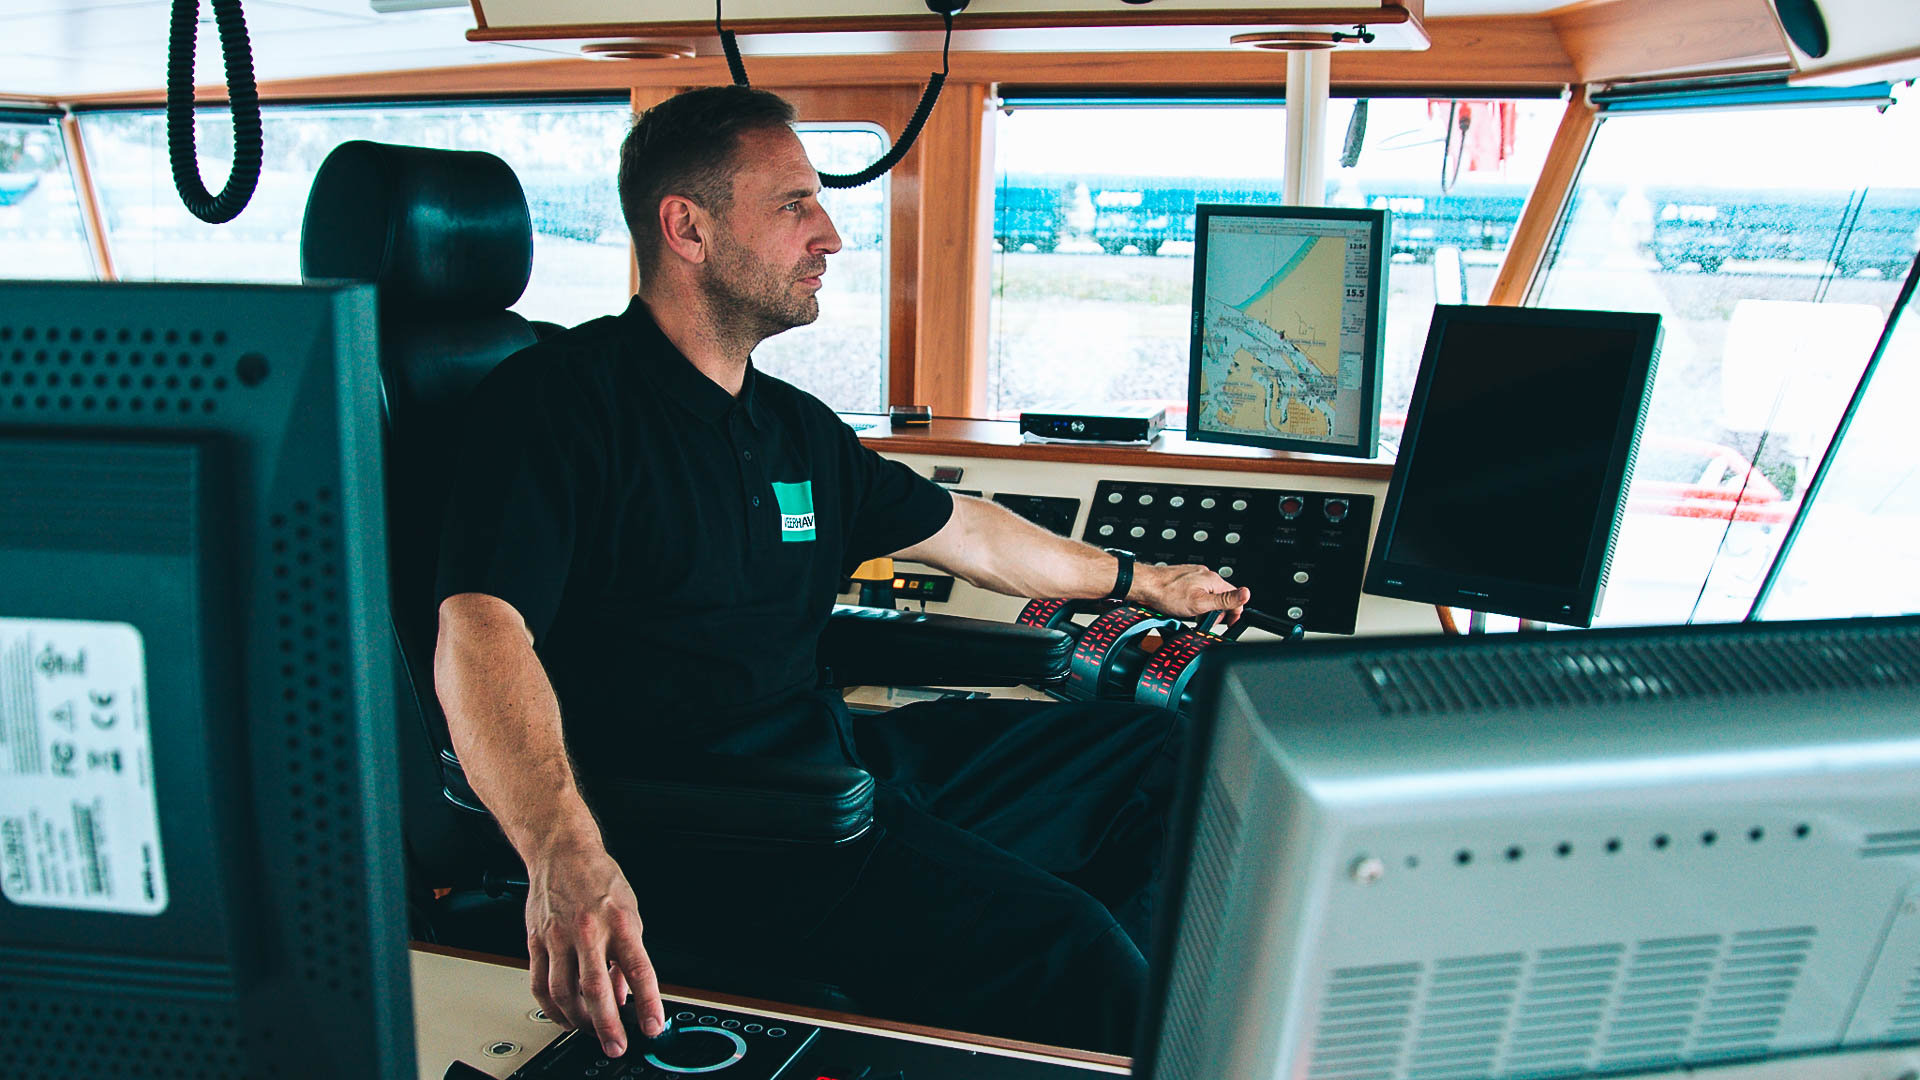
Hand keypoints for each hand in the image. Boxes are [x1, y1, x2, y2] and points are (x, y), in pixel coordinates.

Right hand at [525, 842, 664, 1057]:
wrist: (562, 851)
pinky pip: (540, 984)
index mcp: (621, 923)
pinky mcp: (536, 940)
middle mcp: (589, 931)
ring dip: (578, 1020)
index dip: (648, 1003)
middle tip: (616, 1045)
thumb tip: (626, 994)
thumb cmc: (599, 879)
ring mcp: (559, 937)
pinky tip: (562, 1015)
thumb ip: (628, 955)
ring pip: (564, 993)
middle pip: (596, 989)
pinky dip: (551, 1007)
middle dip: (607, 1025)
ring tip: (590, 1030)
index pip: (640, 970)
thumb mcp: (630, 911)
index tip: (652, 1026)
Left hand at [1133, 563, 1250, 623]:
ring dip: (1203, 608)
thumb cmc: (1167, 593)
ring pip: (1208, 596)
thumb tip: (1246, 594)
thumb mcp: (1200, 603)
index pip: (1235, 597)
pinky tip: (1182, 608)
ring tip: (1190, 614)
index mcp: (1213, 580)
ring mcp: (1195, 576)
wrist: (1145, 586)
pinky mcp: (1185, 579)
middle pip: (1222, 598)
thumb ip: (1225, 600)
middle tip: (1203, 620)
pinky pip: (1196, 593)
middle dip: (1215, 612)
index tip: (1227, 624)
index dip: (1233, 614)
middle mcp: (1206, 575)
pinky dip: (1192, 603)